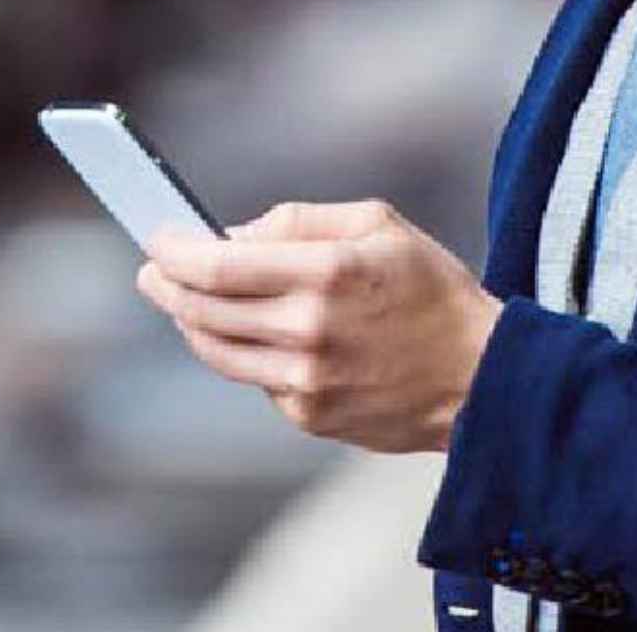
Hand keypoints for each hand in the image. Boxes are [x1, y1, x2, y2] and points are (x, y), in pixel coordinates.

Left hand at [136, 199, 503, 453]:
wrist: (483, 377)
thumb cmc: (431, 291)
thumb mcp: (378, 224)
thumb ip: (299, 221)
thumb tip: (232, 235)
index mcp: (327, 274)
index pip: (217, 266)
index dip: (173, 252)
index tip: (156, 240)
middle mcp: (309, 331)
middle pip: (202, 310)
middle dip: (166, 286)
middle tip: (153, 271)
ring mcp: (307, 381)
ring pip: (216, 350)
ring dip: (190, 322)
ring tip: (184, 300)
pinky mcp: (310, 415)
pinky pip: (254, 380)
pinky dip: (244, 354)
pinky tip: (254, 335)